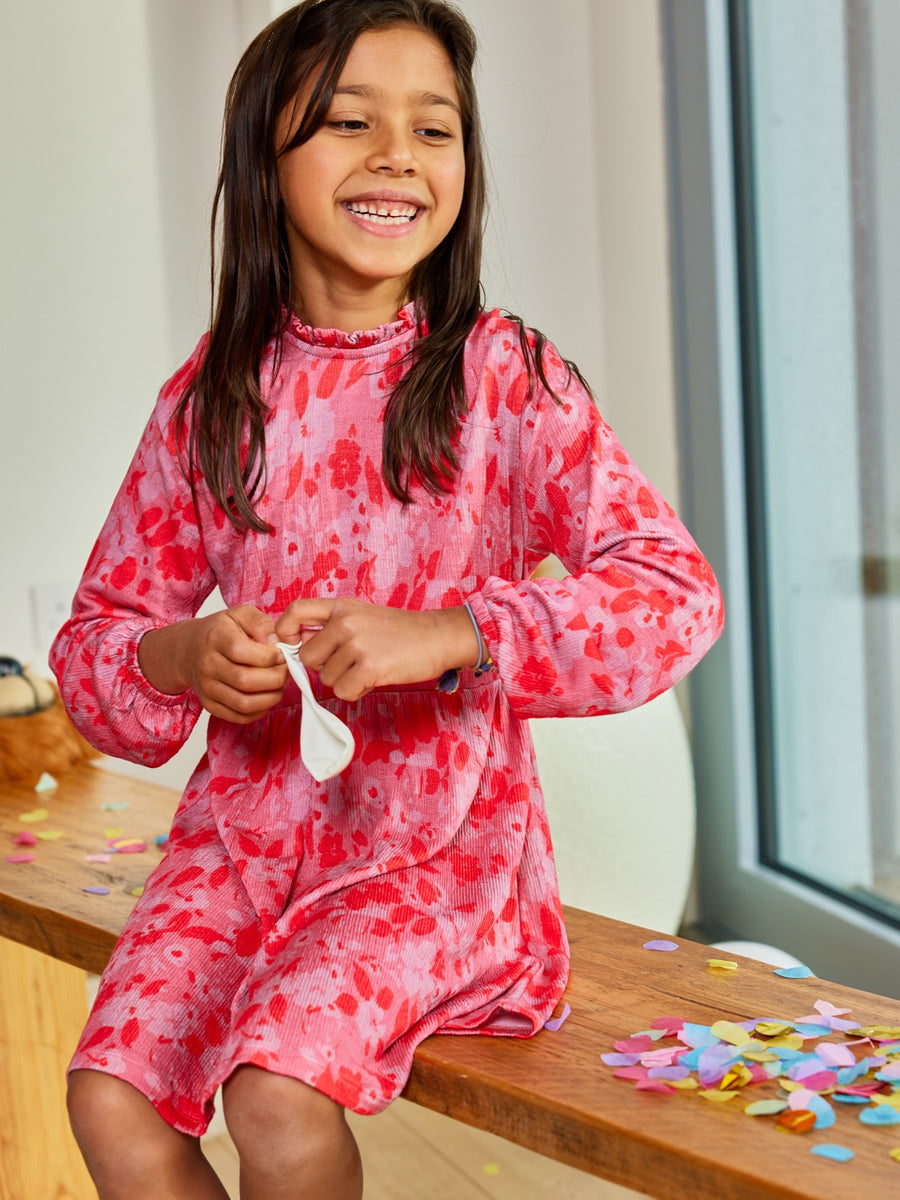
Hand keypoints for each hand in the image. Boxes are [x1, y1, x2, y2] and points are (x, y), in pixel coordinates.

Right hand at [139, 605, 287, 722]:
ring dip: (270, 697)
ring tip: (278, 685)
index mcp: (215, 638)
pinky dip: (259, 710)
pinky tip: (266, 696)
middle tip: (286, 671)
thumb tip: (276, 641)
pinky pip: (239, 716)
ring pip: (243, 703)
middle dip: (275, 678)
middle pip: (245, 680)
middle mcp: (207, 664)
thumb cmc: (221, 631)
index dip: (269, 656)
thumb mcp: (240, 614)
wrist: (190, 649)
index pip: (241, 651)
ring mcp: (207, 687)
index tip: (283, 655)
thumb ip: (260, 623)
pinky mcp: (210, 705)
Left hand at [275, 598, 477, 701]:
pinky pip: (343, 692)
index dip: (284, 630)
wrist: (438, 637)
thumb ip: (333, 627)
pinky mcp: (369, 668)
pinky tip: (374, 679)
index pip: (296, 610)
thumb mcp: (363, 616)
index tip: (291, 645)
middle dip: (325, 667)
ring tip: (370, 667)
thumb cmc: (401, 631)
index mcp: (342, 607)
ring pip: (326, 679)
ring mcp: (357, 645)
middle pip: (308, 657)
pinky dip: (356, 692)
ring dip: (345, 680)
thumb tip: (300, 649)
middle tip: (351, 663)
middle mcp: (345, 622)